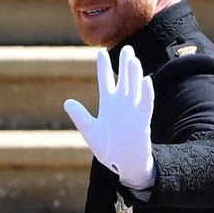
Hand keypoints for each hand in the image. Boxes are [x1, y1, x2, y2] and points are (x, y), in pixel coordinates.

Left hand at [64, 45, 155, 189]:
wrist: (123, 164)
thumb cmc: (108, 148)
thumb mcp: (89, 130)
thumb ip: (80, 116)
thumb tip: (67, 102)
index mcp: (109, 104)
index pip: (106, 80)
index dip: (104, 66)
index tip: (101, 52)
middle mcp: (122, 103)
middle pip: (124, 79)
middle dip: (124, 64)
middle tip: (127, 48)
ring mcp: (133, 110)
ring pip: (135, 87)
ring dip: (134, 74)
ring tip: (132, 59)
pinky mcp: (142, 120)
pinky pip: (146, 104)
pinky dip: (146, 93)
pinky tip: (146, 80)